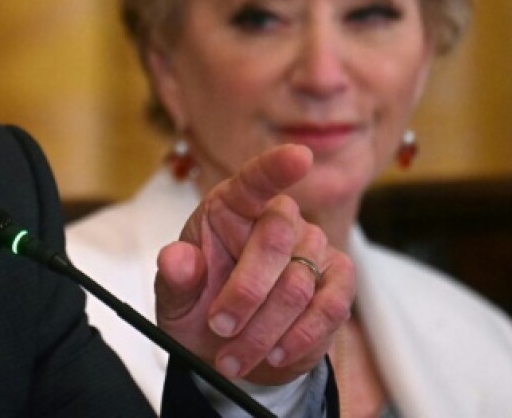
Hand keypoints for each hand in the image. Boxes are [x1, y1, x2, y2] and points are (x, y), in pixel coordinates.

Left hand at [154, 144, 354, 384]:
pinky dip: (299, 338)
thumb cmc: (198, 308)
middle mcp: (277, 219)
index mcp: (232, 207)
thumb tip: (176, 260)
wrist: (228, 348)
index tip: (300, 156)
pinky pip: (331, 307)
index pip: (255, 180)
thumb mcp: (174, 298)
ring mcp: (312, 248)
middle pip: (276, 240)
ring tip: (233, 356)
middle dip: (244, 293)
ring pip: (300, 284)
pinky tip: (275, 354)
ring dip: (264, 329)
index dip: (278, 167)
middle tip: (219, 328)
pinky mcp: (337, 281)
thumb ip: (175, 278)